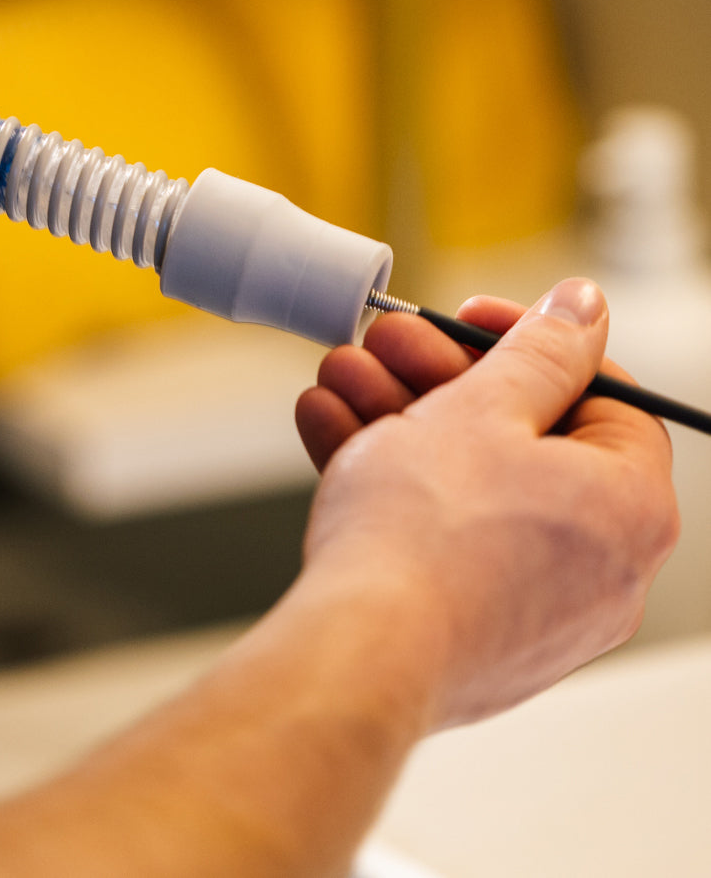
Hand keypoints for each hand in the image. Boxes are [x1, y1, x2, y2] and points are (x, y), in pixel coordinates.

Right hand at [293, 278, 678, 727]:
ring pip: (469, 486)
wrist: (358, 652)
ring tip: (340, 379)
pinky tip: (331, 432)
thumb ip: (539, 350)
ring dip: (398, 420)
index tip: (468, 319)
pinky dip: (392, 484)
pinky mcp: (473, 631)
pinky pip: (442, 537)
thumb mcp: (482, 407)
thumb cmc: (425, 534)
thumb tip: (585, 309)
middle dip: (438, 379)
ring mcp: (535, 608)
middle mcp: (601, 567)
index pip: (603, 396)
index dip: (528, 341)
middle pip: (523, 438)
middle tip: (387, 347)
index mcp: (631, 507)